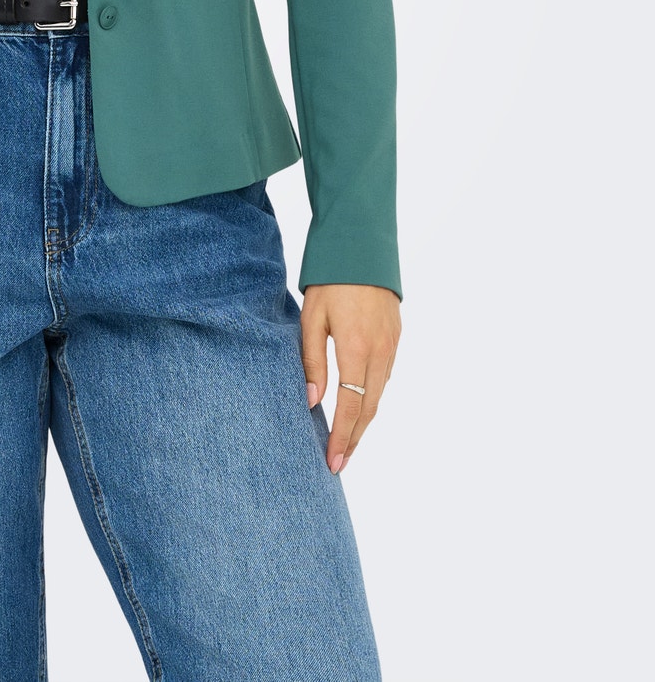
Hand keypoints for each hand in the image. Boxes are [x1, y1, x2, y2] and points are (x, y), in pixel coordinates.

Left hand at [300, 283, 399, 474]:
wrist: (363, 245)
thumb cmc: (330, 279)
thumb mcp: (312, 317)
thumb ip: (312, 360)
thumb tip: (312, 401)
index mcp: (357, 348)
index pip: (350, 406)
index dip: (342, 437)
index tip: (333, 462)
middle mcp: (380, 352)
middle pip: (369, 408)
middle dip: (354, 439)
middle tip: (340, 463)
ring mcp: (392, 345)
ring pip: (379, 395)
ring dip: (364, 421)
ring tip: (346, 442)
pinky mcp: (396, 338)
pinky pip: (385, 377)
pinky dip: (372, 398)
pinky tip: (359, 407)